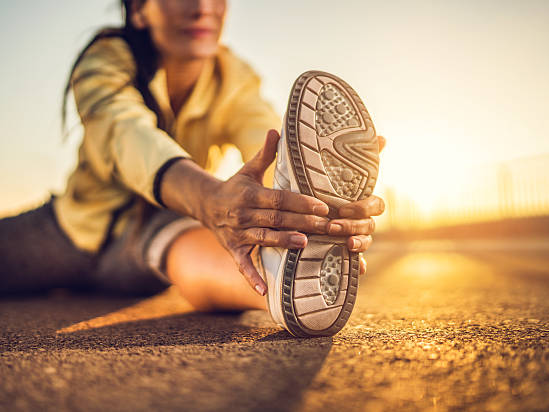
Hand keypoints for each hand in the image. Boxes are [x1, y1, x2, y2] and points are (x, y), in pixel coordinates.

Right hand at [195, 130, 332, 294]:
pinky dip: (252, 278)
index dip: (300, 202)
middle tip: (329, 226)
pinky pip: (242, 265)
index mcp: (250, 194)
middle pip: (277, 218)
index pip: (279, 198)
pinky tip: (264, 291)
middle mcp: (244, 214)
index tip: (323, 205)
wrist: (205, 205)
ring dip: (284, 241)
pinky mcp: (233, 250)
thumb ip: (265, 154)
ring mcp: (238, 234)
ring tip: (305, 243)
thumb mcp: (248, 169)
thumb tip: (278, 129)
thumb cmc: (236, 186)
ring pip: (264, 238)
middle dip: (303, 222)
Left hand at [328, 135, 386, 275]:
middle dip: (354, 224)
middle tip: (333, 224)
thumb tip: (383, 137)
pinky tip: (358, 269)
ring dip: (356, 241)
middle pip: (371, 224)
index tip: (345, 207)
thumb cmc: (319, 191)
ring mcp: (355, 237)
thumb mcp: (328, 174)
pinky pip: (358, 263)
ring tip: (340, 241)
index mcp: (360, 202)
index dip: (363, 207)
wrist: (301, 213)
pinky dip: (360, 266)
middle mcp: (361, 220)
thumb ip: (351, 157)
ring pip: (366, 241)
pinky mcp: (344, 253)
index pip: (376, 205)